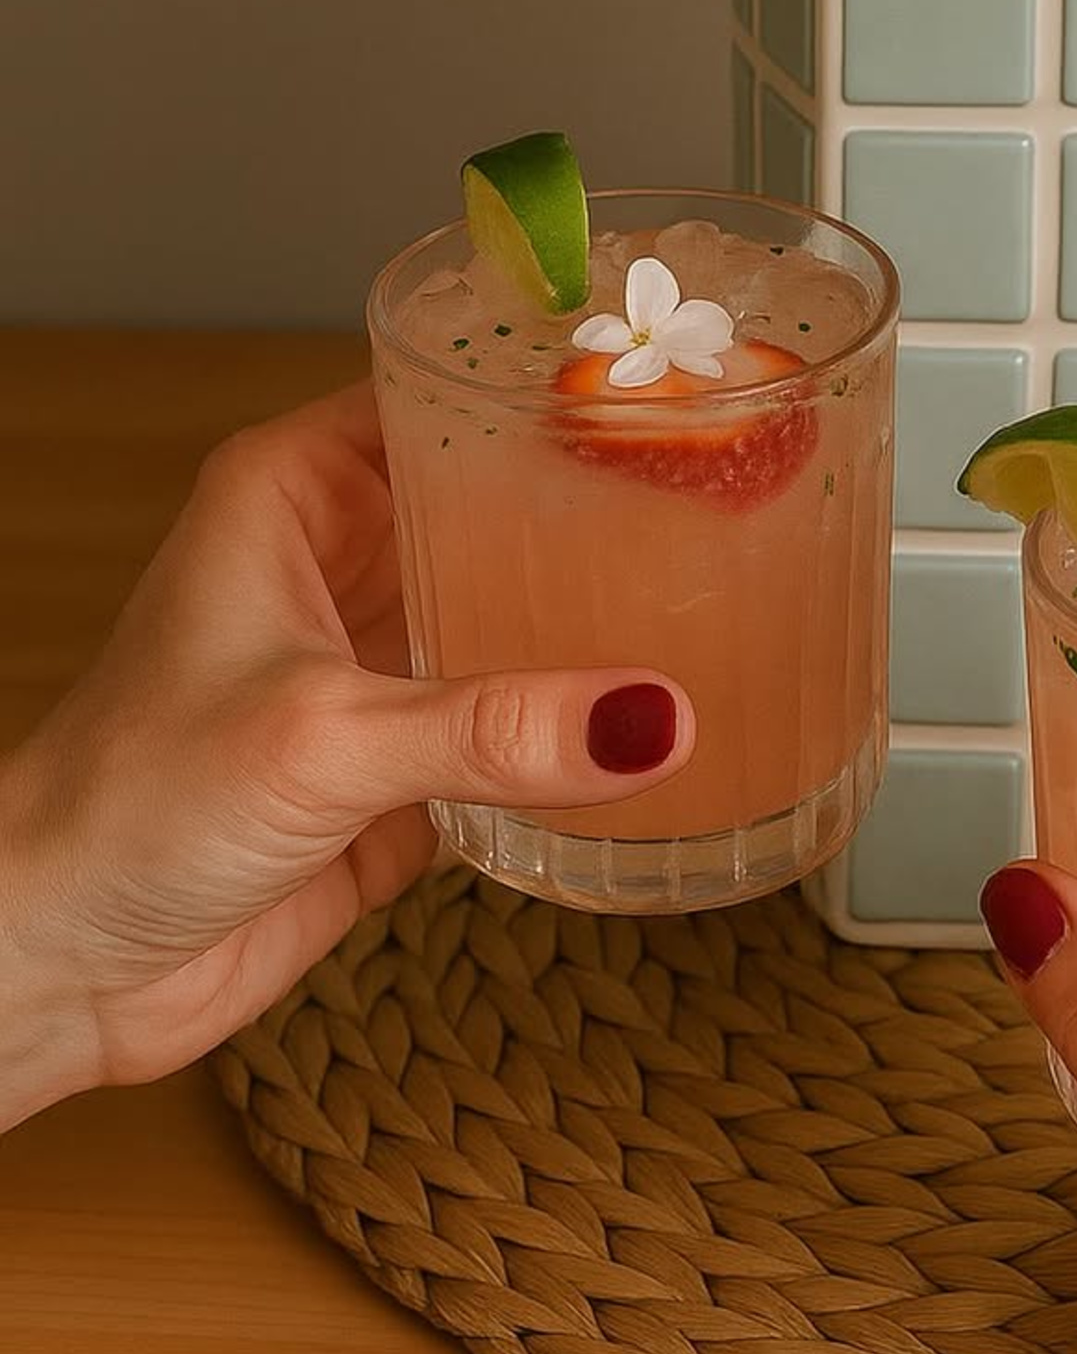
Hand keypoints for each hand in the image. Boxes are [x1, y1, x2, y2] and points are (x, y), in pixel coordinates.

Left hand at [0, 386, 693, 1129]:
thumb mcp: (321, 741)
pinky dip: (581, 726)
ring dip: (597, 617)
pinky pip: (520, 724)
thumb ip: (493, 728)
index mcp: (298, 488)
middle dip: (599, 504)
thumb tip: (652, 719)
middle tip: (733, 491)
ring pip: (516, 608)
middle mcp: (343, 557)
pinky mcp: (406, 763)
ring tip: (730, 591)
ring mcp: (379, 660)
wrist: (62, 968)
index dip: (546, 385)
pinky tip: (669, 720)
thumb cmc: (124, 804)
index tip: (664, 386)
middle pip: (498, 499)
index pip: (444, 394)